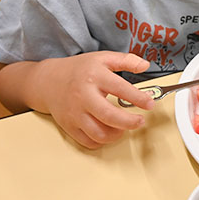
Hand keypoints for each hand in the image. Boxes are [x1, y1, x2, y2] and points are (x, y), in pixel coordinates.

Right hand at [34, 51, 154, 148]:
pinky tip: (109, 132)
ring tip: (124, 127)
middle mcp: (83, 96)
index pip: (120, 89)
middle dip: (129, 122)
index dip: (138, 98)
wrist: (48, 81)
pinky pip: (88, 141)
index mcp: (94, 77)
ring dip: (117, 134)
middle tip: (140, 121)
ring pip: (98, 133)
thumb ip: (126, 60)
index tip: (150, 104)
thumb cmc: (78, 70)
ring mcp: (75, 113)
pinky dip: (102, 141)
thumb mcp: (102, 58)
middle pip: (109, 116)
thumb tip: (145, 65)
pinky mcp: (69, 126)